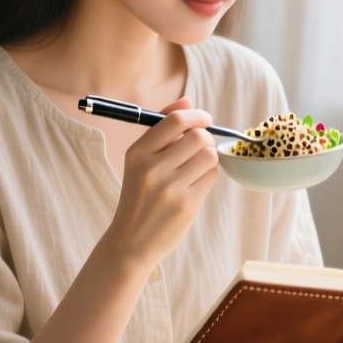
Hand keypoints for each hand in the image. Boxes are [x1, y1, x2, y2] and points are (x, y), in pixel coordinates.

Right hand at [104, 97, 217, 270]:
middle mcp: (151, 168)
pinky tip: (196, 183)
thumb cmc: (139, 195)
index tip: (203, 119)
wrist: (130, 241)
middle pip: (198, 136)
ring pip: (209, 156)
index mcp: (137, 153)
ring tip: (198, 166)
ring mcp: (170, 188)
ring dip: (209, 157)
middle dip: (205, 138)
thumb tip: (188, 101)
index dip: (196, 115)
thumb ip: (162, 129)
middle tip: (201, 147)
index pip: (175, 120)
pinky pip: (211, 177)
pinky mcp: (186, 205)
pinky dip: (209, 176)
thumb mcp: (139, 161)